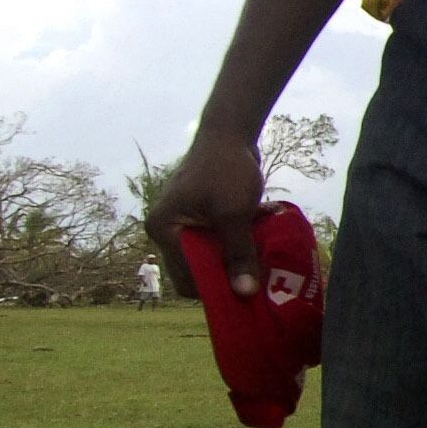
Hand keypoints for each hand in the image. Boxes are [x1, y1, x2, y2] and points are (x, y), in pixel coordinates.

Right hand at [146, 129, 269, 293]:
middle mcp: (167, 230)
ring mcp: (183, 223)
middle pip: (197, 269)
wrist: (230, 131)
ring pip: (211, 256)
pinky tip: (259, 245)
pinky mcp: (201, 216)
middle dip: (227, 276)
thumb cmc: (226, 169)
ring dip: (235, 261)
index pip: (186, 277)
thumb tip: (244, 293)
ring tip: (262, 264)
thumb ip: (238, 254)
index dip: (215, 289)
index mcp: (164, 230)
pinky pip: (218, 241)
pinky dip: (237, 245)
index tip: (246, 295)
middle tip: (258, 283)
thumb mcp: (233, 214)